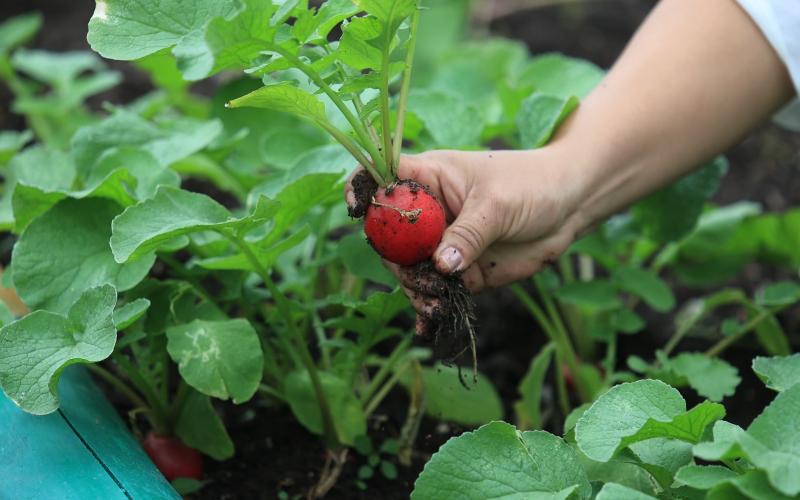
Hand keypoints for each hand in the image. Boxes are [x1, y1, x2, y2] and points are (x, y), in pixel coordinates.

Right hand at [345, 149, 586, 322]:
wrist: (570, 206)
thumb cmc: (532, 185)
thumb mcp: (498, 205)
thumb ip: (468, 234)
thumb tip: (441, 266)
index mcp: (429, 178)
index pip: (382, 177)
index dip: (362, 190)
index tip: (357, 211)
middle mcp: (427, 211)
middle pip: (389, 236)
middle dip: (397, 261)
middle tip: (422, 278)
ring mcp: (441, 242)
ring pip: (409, 269)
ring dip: (416, 289)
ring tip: (436, 306)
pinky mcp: (460, 269)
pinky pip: (435, 290)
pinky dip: (430, 307)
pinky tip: (430, 324)